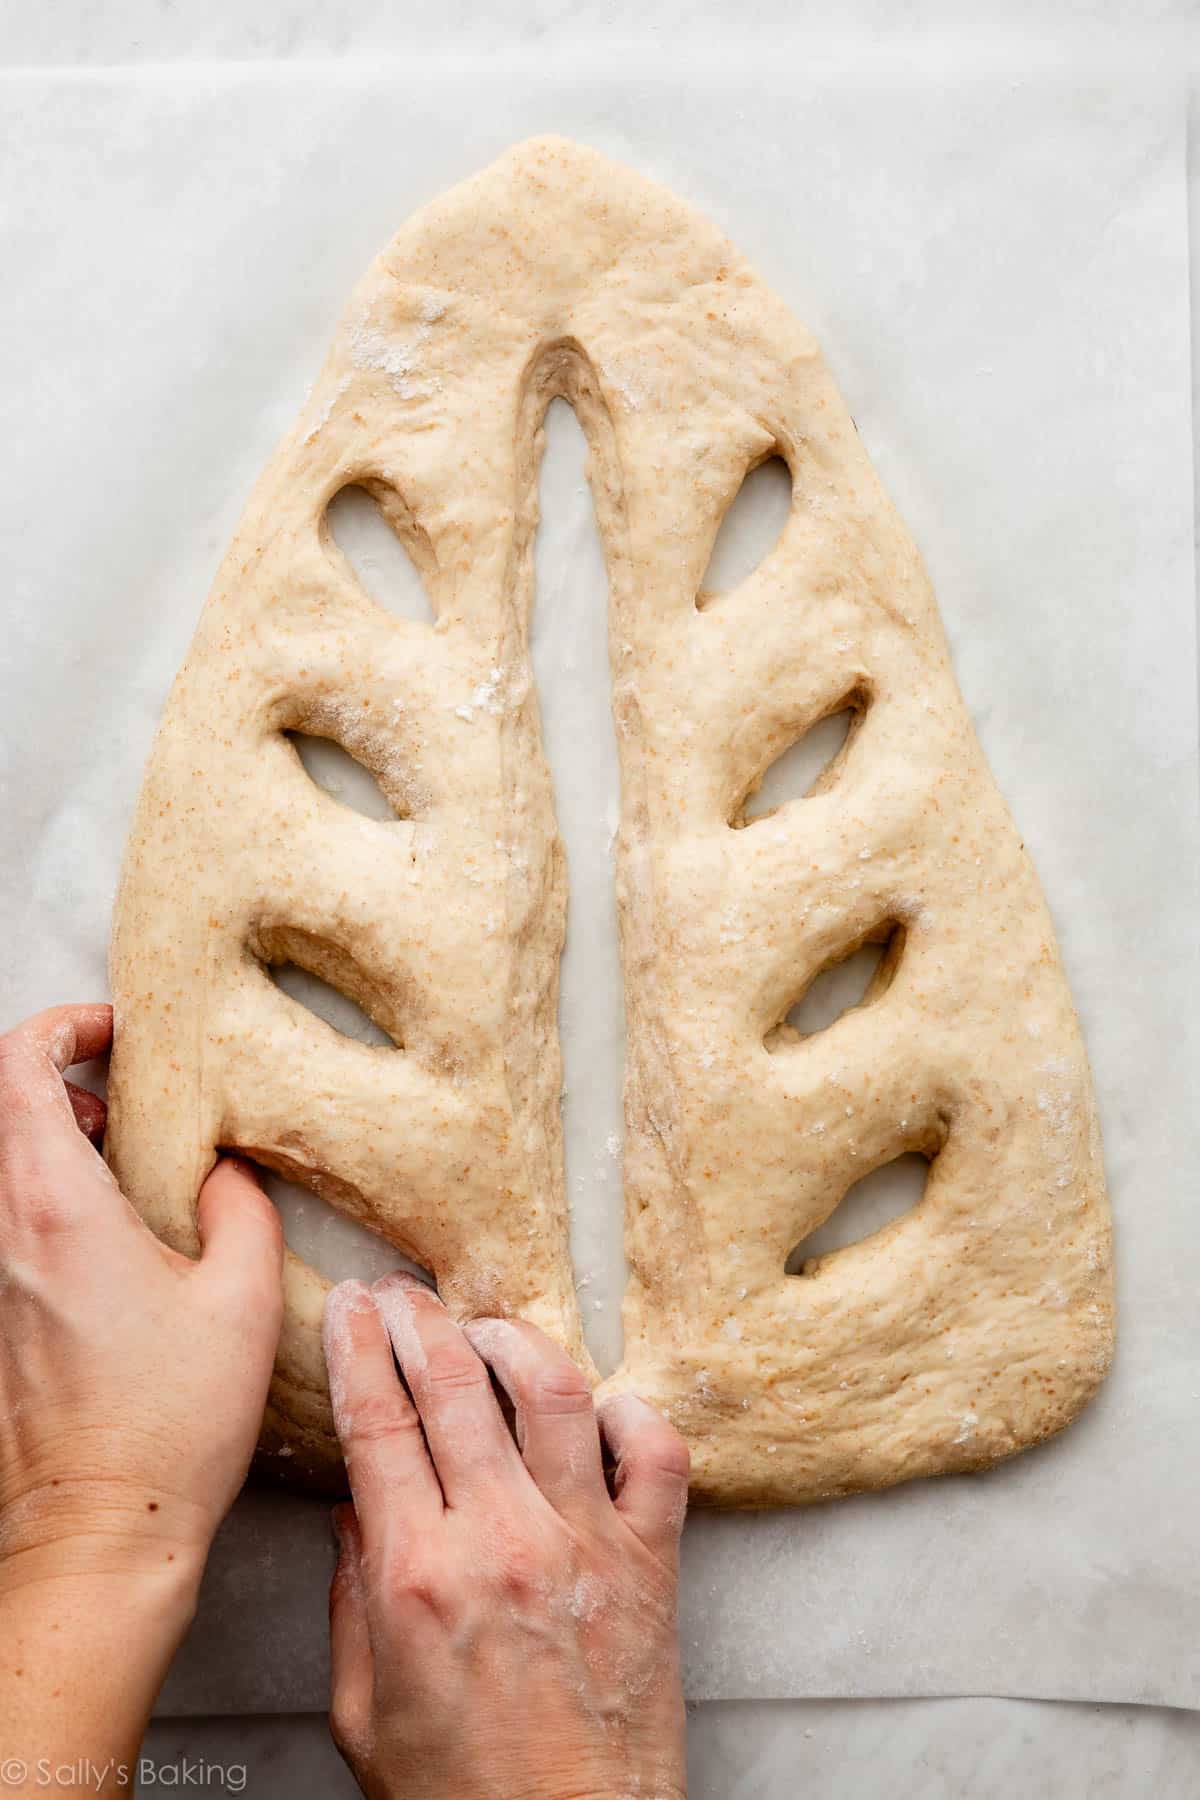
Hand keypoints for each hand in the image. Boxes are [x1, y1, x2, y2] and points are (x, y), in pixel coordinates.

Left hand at [0, 1003, 283, 1587]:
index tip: (112, 1029)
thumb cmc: (167, 1422)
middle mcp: (4, 1235)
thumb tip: (225, 1172)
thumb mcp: (240, 1298)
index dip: (59, 1028)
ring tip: (118, 1157)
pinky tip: (109, 1233)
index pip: (17, 1072)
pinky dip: (44, 1194)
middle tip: (121, 1089)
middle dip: (55, 1077)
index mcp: (56, 1208)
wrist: (99, 1529)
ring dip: (48, 1137)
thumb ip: (239, 1208)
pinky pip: (6, 1224)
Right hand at [324, 1274, 689, 1799]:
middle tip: (400, 1292)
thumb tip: (356, 1513)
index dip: (356, 1347)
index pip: (377, 1421)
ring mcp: (586, 1541)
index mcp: (419, 1576)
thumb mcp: (365, 1712)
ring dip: (512, 1339)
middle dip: (416, 1318)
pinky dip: (630, 1412)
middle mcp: (503, 1540)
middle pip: (453, 1384)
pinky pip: (657, 1451)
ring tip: (485, 1326)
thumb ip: (352, 1602)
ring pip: (554, 1391)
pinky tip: (597, 1405)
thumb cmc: (466, 1799)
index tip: (349, 1308)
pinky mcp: (651, 1560)